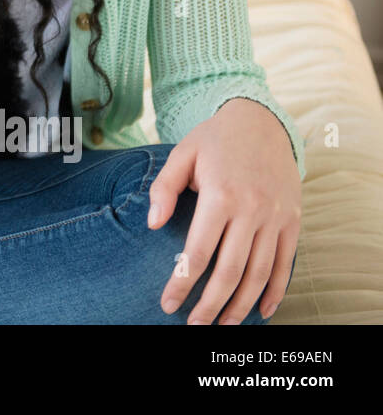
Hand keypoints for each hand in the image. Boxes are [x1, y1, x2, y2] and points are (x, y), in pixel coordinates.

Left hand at [148, 97, 301, 323]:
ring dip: (242, 304)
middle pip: (231, 271)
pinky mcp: (293, 220)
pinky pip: (286, 263)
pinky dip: (276, 290)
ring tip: (222, 325)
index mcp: (220, 196)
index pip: (198, 251)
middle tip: (193, 325)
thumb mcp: (181, 154)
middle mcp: (252, 210)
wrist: (261, 120)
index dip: (182, 282)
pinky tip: (262, 311)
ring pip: (260, 273)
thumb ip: (163, 189)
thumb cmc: (214, 139)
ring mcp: (276, 217)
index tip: (168, 303)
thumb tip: (151, 225)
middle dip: (210, 304)